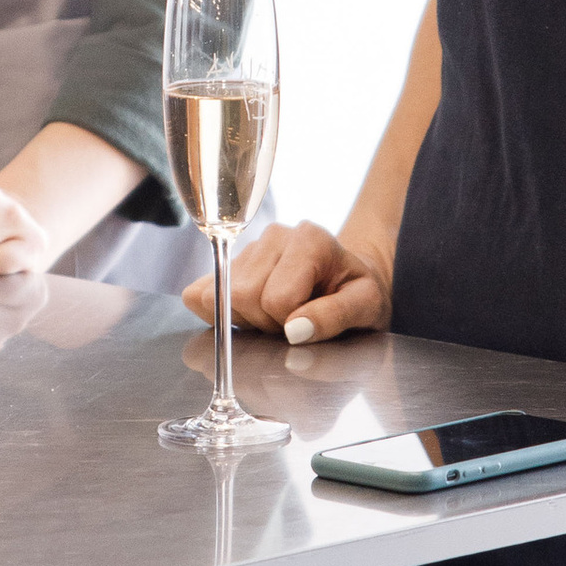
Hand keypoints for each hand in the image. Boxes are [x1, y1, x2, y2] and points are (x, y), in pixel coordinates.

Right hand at [194, 220, 392, 342]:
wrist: (349, 276)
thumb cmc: (359, 292)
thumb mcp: (367, 306)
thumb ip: (335, 316)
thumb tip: (294, 330)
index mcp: (310, 240)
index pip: (276, 299)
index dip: (290, 324)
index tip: (309, 322)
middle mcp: (275, 235)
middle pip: (242, 296)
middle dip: (266, 322)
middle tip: (292, 321)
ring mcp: (249, 246)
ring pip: (220, 298)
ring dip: (248, 319)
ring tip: (278, 314)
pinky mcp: (229, 260)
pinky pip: (197, 294)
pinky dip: (221, 312)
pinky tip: (252, 311)